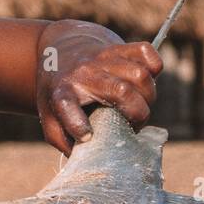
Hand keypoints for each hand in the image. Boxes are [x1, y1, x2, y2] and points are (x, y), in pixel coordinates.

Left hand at [38, 40, 162, 154]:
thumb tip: (85, 158)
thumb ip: (62, 139)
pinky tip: (145, 80)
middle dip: (137, 113)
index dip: (76, 123)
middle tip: (133, 123)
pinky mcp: (119, 46)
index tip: (86, 136)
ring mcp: (103, 57)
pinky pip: (146, 53)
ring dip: (149, 96)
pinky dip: (154, 68)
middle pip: (122, 91)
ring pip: (140, 74)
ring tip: (139, 105)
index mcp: (61, 93)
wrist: (60, 51)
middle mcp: (83, 72)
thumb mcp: (49, 115)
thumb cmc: (59, 91)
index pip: (66, 106)